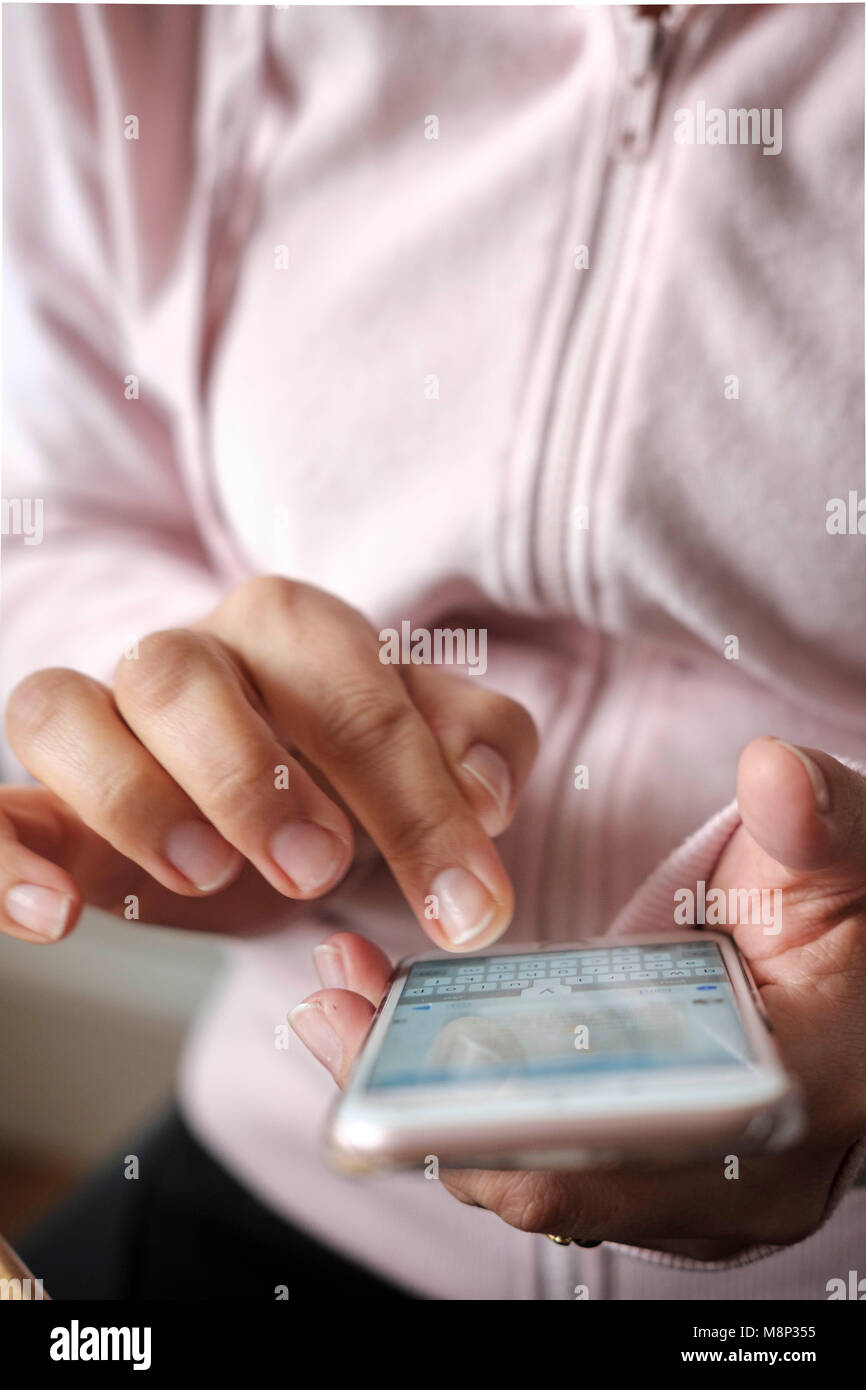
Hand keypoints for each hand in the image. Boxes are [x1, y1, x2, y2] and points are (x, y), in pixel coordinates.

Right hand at [1, 577, 536, 945]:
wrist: (257, 802)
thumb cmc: (341, 767)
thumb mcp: (423, 755)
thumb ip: (474, 747)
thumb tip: (488, 791)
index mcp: (290, 631)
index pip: (351, 693)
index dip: (419, 801)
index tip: (467, 903)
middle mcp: (185, 656)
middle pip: (183, 674)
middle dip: (250, 774)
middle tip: (318, 866)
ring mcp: (101, 719)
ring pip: (62, 708)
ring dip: (131, 796)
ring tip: (206, 876)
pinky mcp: (44, 796)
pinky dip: (5, 854)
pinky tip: (57, 915)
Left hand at [292, 738, 865, 1257]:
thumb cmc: (857, 922)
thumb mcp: (847, 859)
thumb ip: (818, 822)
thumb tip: (776, 776)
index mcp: (783, 1107)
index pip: (614, 1156)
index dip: (491, 1117)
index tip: (392, 1036)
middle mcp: (732, 1181)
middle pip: (544, 1176)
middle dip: (422, 1101)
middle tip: (334, 1007)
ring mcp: (692, 1190)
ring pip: (532, 1174)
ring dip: (430, 1101)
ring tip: (344, 1006)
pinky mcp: (658, 1174)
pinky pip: (545, 1159)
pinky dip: (470, 1107)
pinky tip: (405, 1035)